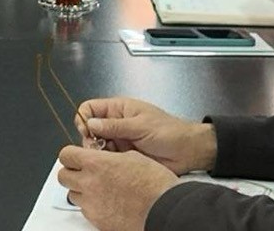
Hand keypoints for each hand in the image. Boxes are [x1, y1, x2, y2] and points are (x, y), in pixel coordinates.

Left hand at [57, 146, 178, 230]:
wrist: (164, 209)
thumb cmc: (154, 184)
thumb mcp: (133, 157)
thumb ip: (110, 157)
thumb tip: (104, 157)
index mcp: (96, 163)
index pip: (66, 155)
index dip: (71, 155)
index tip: (76, 157)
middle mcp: (89, 183)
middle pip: (63, 176)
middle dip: (71, 173)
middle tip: (83, 173)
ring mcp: (92, 204)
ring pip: (73, 195)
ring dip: (81, 191)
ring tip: (98, 190)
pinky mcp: (98, 221)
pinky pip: (85, 211)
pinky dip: (92, 207)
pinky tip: (107, 204)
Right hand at [74, 97, 216, 174]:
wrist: (188, 152)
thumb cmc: (169, 132)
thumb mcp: (141, 126)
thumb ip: (115, 126)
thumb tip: (90, 124)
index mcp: (119, 109)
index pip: (90, 108)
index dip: (84, 119)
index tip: (88, 132)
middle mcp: (116, 124)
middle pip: (90, 129)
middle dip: (90, 139)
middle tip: (99, 149)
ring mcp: (120, 140)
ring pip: (97, 145)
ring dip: (99, 152)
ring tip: (109, 158)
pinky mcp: (124, 156)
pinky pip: (108, 158)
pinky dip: (107, 162)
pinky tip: (114, 165)